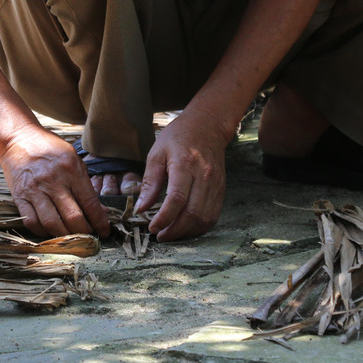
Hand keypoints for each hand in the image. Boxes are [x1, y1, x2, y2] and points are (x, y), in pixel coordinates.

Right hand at [0, 123, 109, 238]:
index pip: (90, 203)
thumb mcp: (73, 158)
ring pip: (52, 223)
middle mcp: (53, 181)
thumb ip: (85, 182)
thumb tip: (99, 209)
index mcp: (71, 170)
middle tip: (89, 237)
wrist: (18, 138)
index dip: (100, 222)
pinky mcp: (19, 197)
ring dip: (65, 236)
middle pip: (73, 217)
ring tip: (71, 238)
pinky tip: (50, 231)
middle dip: (84, 233)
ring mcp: (35, 190)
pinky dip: (42, 231)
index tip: (105, 232)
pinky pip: (31, 222)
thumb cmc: (49, 148)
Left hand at [134, 113, 229, 241]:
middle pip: (193, 212)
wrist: (207, 126)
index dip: (164, 218)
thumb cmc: (178, 137)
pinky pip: (213, 215)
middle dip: (175, 230)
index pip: (177, 199)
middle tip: (160, 236)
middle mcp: (204, 175)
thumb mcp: (156, 153)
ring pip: (205, 218)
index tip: (152, 227)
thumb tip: (141, 208)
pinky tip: (186, 228)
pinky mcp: (221, 189)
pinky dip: (199, 227)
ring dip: (187, 232)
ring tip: (171, 234)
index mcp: (185, 164)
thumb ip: (149, 182)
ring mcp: (215, 184)